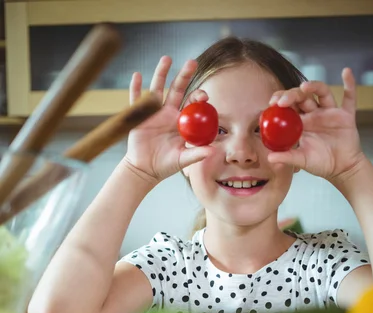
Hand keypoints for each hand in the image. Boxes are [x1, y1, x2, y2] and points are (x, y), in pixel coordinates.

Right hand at [125, 56, 214, 183]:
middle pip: (177, 90)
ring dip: (161, 74)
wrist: (145, 170)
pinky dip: (136, 88)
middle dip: (184, 76)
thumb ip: (197, 154)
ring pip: (158, 89)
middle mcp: (169, 113)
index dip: (198, 97)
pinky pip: (136, 99)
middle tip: (192, 62)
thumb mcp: (183, 160)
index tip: (204, 96)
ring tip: (167, 58)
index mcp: (182, 121)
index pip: (192, 104)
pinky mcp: (139, 116)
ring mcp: (154, 112)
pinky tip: (137, 75)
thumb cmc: (166, 165)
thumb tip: (213, 151)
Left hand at [267, 69, 363, 180]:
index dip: (280, 101)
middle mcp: (315, 114)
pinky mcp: (346, 115)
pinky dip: (349, 84)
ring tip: (305, 87)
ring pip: (322, 92)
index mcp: (301, 122)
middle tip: (282, 100)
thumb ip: (287, 157)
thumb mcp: (302, 160)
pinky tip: (346, 72)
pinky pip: (349, 97)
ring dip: (314, 86)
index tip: (272, 103)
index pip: (289, 106)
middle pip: (303, 96)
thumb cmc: (320, 163)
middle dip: (292, 95)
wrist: (342, 169)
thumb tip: (270, 158)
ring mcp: (330, 112)